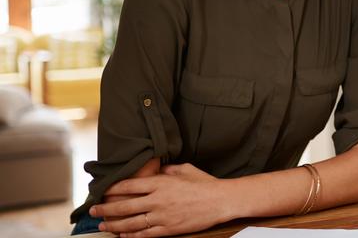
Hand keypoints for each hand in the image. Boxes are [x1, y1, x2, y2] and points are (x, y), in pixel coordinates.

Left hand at [90, 163, 235, 236]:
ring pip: (130, 223)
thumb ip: (166, 170)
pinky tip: (122, 235)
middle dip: (106, 208)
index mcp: (160, 183)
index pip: (129, 186)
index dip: (113, 189)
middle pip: (124, 206)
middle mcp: (157, 200)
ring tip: (102, 225)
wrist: (220, 200)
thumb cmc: (204, 183)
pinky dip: (131, 235)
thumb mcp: (184, 169)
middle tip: (94, 210)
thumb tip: (156, 170)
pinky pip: (145, 234)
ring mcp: (162, 216)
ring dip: (114, 224)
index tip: (103, 191)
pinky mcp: (168, 229)